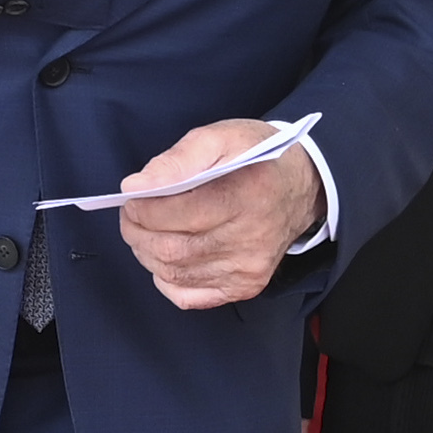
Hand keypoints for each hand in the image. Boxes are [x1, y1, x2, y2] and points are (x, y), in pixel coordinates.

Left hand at [120, 118, 314, 309]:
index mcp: (247, 195)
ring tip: (145, 231)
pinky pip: (189, 295)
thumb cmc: (259, 159)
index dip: (142, 207)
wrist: (301, 187)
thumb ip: (177, 158)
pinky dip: (166, 278)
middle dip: (137, 231)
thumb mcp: (221, 136)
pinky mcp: (245, 286)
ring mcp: (248, 268)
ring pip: (175, 273)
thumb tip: (137, 186)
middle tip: (131, 214)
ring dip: (147, 253)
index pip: (178, 213)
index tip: (132, 196)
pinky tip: (168, 256)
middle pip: (172, 248)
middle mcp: (251, 238)